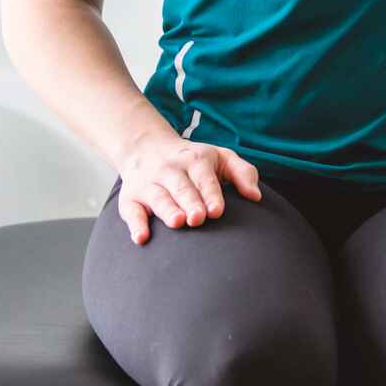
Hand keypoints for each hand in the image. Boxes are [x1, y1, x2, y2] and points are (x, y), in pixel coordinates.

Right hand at [114, 128, 261, 245]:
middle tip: (197, 218)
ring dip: (167, 210)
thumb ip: (243, 173)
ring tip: (177, 222)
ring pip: (158, 197)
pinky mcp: (130, 198)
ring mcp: (148, 183)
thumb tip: (256, 197)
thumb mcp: (222, 157)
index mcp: (196, 160)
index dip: (211, 194)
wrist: (146, 147)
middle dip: (190, 202)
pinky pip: (130, 212)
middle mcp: (170, 170)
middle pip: (181, 188)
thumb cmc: (194, 160)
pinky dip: (135, 224)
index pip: (205, 178)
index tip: (217, 211)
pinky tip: (142, 238)